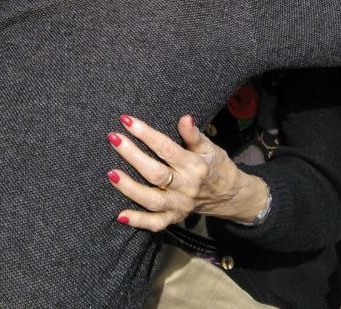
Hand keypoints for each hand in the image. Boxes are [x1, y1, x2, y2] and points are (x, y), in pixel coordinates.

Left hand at [106, 114, 268, 231]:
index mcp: (194, 166)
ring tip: (111, 174)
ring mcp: (179, 205)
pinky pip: (155, 223)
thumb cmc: (216, 166)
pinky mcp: (174, 218)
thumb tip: (184, 118)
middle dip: (132, 155)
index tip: (127, 121)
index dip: (146, 134)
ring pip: (151, 199)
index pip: (166, 148)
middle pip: (155, 173)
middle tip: (113, 138)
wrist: (230, 196)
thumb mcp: (210, 148)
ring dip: (129, 188)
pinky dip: (138, 221)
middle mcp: (185, 187)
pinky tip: (120, 215)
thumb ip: (194, 135)